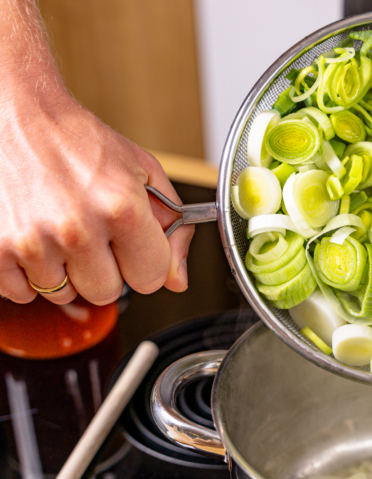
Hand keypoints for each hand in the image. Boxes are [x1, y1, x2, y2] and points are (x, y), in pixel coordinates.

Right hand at [0, 83, 194, 304]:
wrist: (17, 114)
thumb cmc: (79, 141)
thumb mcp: (142, 173)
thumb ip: (171, 228)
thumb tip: (177, 280)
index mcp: (121, 208)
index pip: (151, 278)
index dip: (144, 263)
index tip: (132, 247)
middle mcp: (78, 228)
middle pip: (107, 292)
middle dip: (104, 269)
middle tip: (92, 234)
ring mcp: (33, 241)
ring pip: (64, 294)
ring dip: (64, 270)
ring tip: (59, 229)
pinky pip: (21, 293)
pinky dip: (27, 272)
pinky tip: (33, 238)